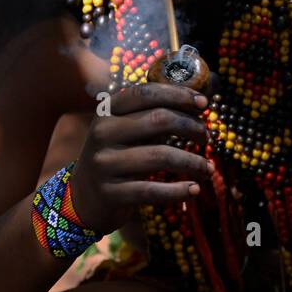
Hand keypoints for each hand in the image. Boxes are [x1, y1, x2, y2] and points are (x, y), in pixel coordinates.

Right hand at [65, 81, 212, 234]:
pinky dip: (178, 191)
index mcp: (108, 111)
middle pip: (158, 120)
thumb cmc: (117, 157)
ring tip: (208, 168)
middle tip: (206, 138)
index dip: (178, 94)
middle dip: (191, 127)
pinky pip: (152, 190)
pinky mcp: (111, 193)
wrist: (83, 198)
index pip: (146, 93)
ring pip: (160, 156)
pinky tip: (195, 189)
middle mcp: (103, 133)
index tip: (203, 104)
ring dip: (192, 162)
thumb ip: (155, 116)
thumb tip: (199, 103)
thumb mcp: (127, 131)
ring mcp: (105, 163)